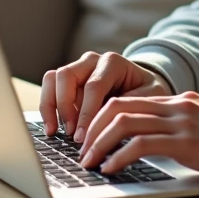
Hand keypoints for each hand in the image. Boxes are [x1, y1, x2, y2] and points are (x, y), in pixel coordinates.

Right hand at [39, 51, 172, 142]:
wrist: (143, 85)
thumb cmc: (148, 92)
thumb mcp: (151, 97)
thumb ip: (133, 106)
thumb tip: (112, 124)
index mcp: (113, 62)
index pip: (93, 86)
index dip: (85, 112)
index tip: (82, 136)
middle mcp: (92, 61)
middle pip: (67, 76)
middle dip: (65, 107)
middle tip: (71, 133)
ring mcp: (78, 68)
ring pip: (53, 78)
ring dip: (51, 105)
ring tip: (55, 131)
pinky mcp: (68, 80)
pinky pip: (50, 86)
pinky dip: (47, 106)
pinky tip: (52, 128)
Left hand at [77, 91, 198, 180]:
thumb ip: (182, 127)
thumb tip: (154, 143)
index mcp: (179, 101)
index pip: (129, 100)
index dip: (103, 117)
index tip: (91, 137)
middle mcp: (175, 106)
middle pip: (118, 106)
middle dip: (92, 128)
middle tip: (80, 149)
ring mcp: (180, 122)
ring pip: (123, 123)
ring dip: (98, 143)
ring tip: (88, 162)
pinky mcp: (185, 142)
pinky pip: (140, 145)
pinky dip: (118, 156)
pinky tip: (110, 169)